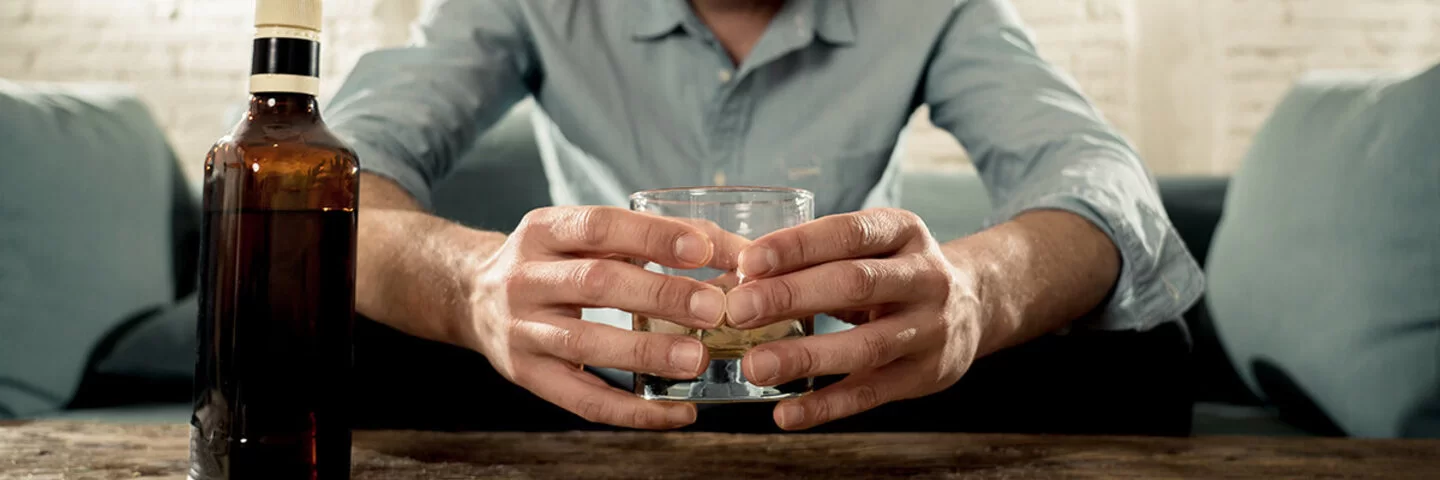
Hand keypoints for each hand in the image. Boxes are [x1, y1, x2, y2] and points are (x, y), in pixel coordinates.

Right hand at [466, 206, 730, 428]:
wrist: (473, 298)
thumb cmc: (554, 262)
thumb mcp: (582, 235)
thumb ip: (652, 237)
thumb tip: (735, 251)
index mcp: (543, 230)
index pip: (599, 226)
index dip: (652, 236)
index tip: (702, 248)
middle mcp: (525, 277)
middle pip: (596, 283)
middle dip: (659, 295)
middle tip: (712, 308)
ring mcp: (522, 330)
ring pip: (586, 343)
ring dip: (646, 354)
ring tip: (696, 359)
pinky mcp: (528, 376)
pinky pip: (583, 400)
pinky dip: (634, 410)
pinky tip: (676, 412)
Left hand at [724, 208, 982, 429]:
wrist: (973, 306)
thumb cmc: (893, 270)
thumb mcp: (869, 247)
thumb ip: (811, 257)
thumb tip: (731, 274)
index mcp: (903, 232)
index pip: (848, 233)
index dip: (798, 245)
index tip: (749, 261)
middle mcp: (924, 276)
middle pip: (856, 284)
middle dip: (792, 297)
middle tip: (740, 310)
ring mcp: (929, 329)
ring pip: (865, 346)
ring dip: (806, 357)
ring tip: (755, 366)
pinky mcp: (924, 375)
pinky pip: (870, 393)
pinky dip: (825, 406)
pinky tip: (786, 413)